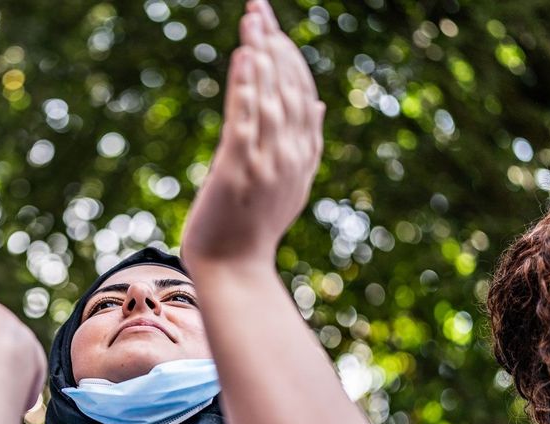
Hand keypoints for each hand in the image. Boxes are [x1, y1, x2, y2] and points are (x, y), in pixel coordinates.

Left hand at [181, 0, 323, 267]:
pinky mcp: (238, 171)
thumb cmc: (249, 229)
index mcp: (301, 155)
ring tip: (252, 20)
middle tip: (257, 7)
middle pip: (286, 88)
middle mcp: (289, 155)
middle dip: (272, 43)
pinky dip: (246, 86)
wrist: (233, 272)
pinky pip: (246, 120)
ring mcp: (266, 162)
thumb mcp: (287, 183)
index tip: (271, 26)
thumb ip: (302, 141)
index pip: (300, 93)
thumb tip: (315, 102)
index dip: (287, 57)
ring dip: (260, 55)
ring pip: (269, 97)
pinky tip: (243, 57)